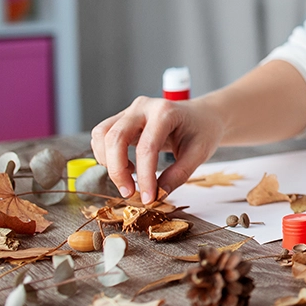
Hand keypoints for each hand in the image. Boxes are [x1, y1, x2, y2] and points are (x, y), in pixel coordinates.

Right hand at [90, 97, 225, 202]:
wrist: (202, 115)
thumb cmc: (203, 130)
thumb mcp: (200, 153)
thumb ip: (179, 174)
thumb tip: (158, 194)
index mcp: (166, 112)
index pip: (147, 147)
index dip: (145, 176)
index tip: (148, 198)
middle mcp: (143, 107)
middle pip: (115, 138)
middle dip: (117, 170)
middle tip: (130, 193)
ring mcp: (130, 110)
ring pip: (102, 135)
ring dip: (108, 162)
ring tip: (129, 177)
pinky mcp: (122, 118)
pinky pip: (102, 136)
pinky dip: (106, 155)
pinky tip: (126, 166)